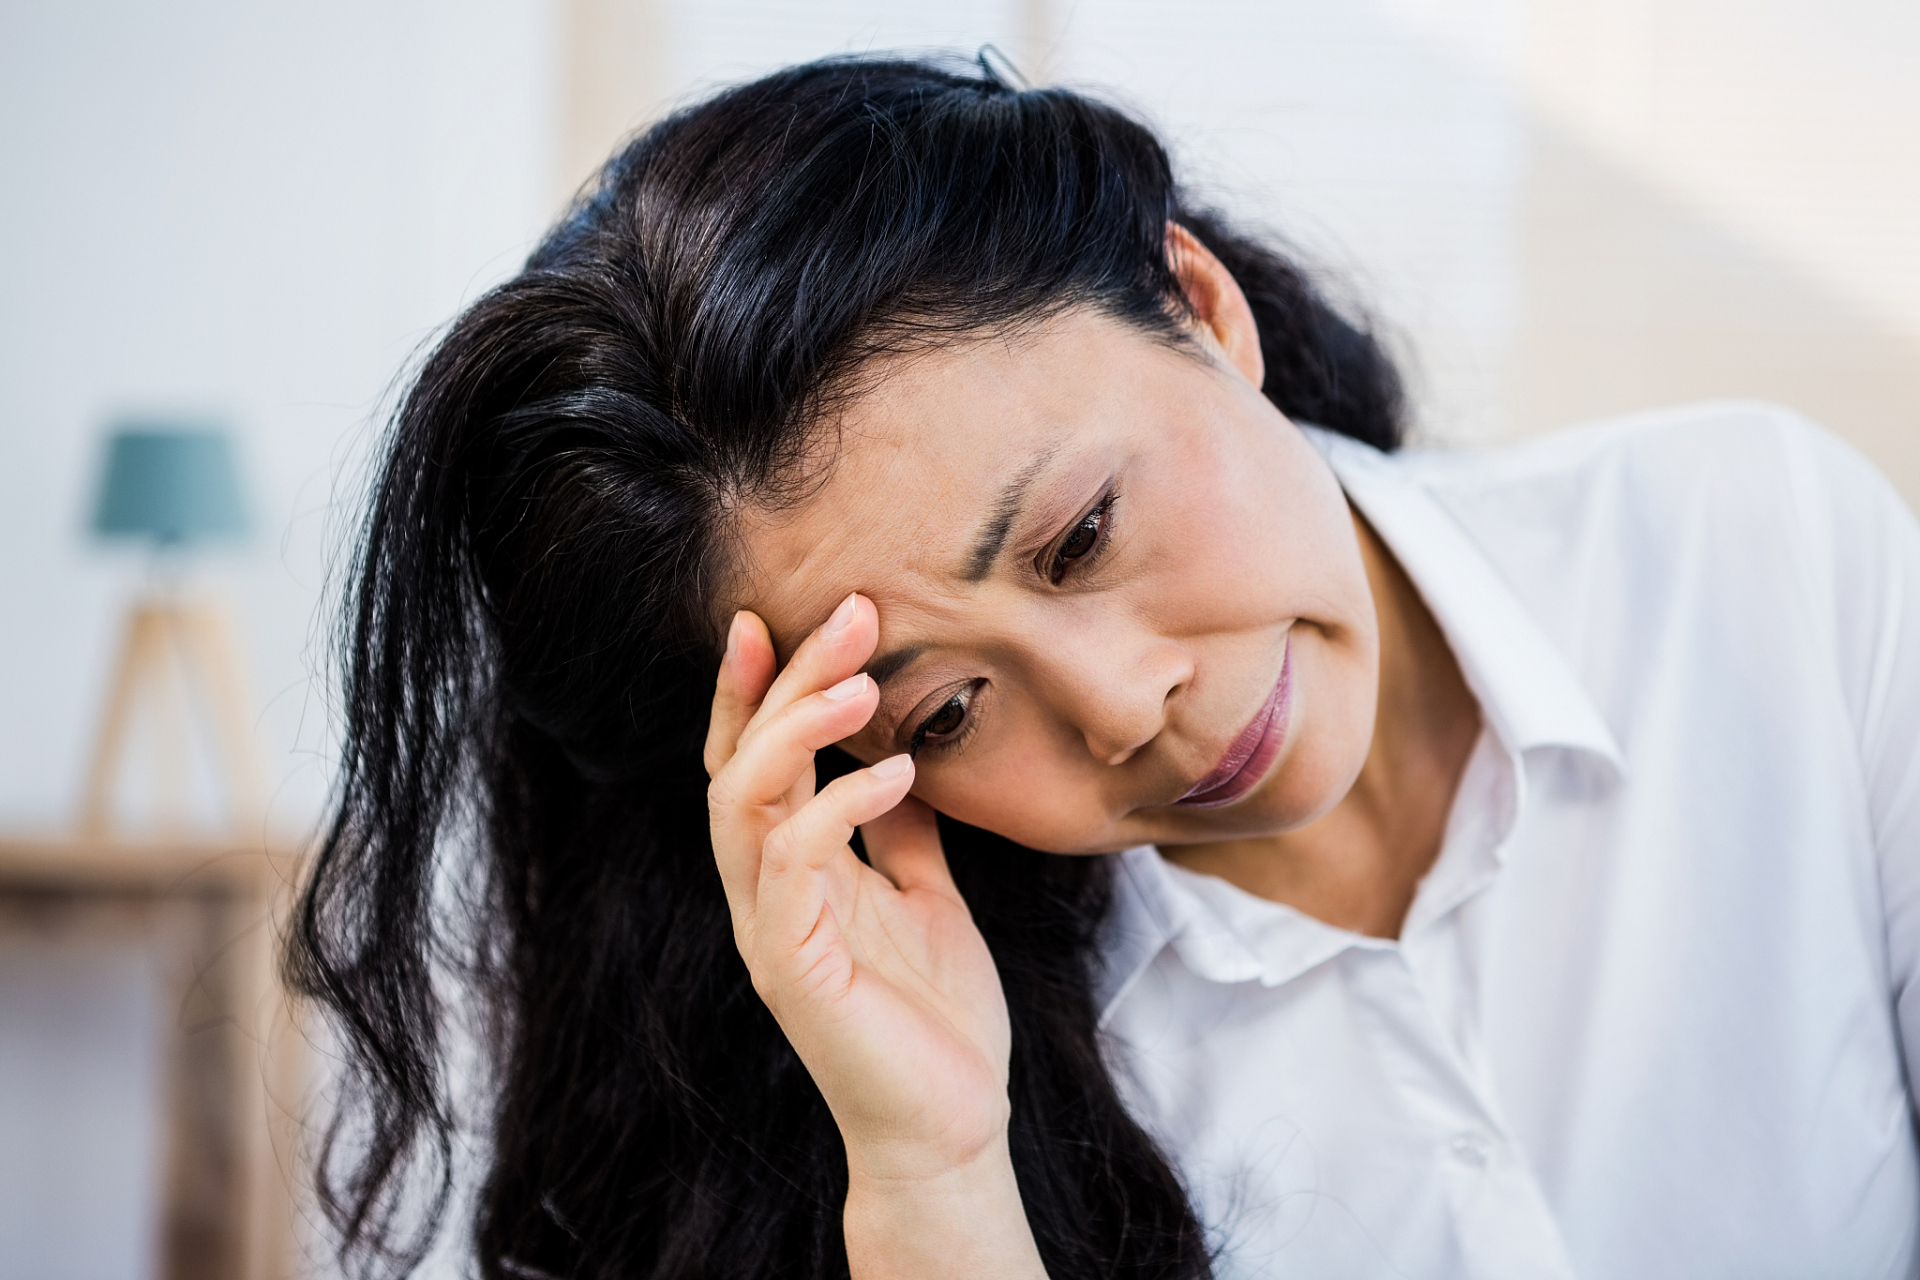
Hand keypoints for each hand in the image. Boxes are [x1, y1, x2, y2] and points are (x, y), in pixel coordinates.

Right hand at [704, 594, 1013, 1183]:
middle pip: (739, 759)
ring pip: (744, 800)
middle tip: (847, 611)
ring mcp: (770, 928)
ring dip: (798, 728)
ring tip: (863, 680)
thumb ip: (899, 832)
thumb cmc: (935, 1018)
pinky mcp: (793, 966)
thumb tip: (900, 757)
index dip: (755, 687)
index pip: (750, 759)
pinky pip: (794, 863)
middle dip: (783, 678)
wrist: (949, 1127)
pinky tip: (898, 774)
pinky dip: (839, 806)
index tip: (779, 614)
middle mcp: (764, 890)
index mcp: (789, 870)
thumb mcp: (926, 896)